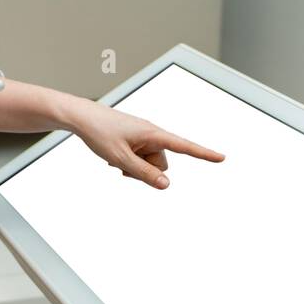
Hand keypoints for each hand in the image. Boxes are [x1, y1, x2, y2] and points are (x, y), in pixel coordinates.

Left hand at [69, 101, 224, 189]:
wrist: (81, 118)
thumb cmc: (100, 134)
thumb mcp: (120, 159)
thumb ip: (144, 173)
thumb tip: (167, 185)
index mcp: (153, 134)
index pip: (184, 146)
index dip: (204, 154)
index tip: (222, 158)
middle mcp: (152, 134)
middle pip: (161, 165)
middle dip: (145, 171)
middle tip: (121, 163)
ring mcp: (143, 137)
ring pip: (150, 164)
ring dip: (135, 167)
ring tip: (115, 158)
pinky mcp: (136, 140)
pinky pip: (141, 159)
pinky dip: (129, 162)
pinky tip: (114, 156)